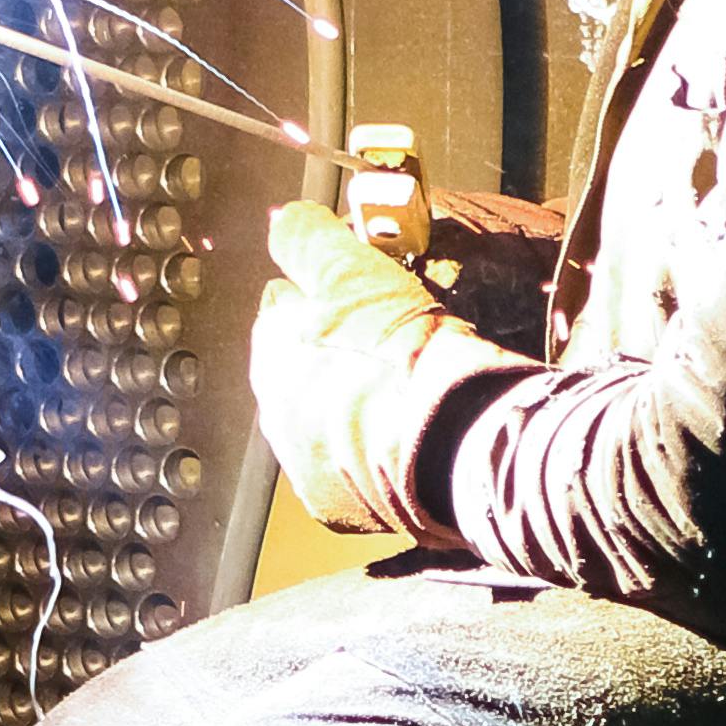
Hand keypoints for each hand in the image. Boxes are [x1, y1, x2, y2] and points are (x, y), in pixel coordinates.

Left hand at [250, 201, 532, 539]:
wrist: (454, 444)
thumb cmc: (405, 353)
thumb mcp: (356, 272)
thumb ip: (310, 240)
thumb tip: (284, 219)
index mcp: (271, 347)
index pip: (280, 307)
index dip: (322, 294)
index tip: (359, 295)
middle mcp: (272, 409)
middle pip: (298, 368)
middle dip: (331, 356)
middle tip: (387, 348)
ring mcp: (300, 463)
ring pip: (319, 420)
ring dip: (348, 407)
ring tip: (399, 397)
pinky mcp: (333, 507)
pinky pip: (344, 471)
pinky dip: (365, 455)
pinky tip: (400, 441)